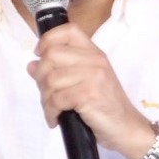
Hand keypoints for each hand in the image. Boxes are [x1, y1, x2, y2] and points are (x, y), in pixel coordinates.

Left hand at [27, 23, 152, 158]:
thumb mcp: (86, 83)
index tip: (40, 54)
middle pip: (52, 55)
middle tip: (46, 92)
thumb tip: (32, 65)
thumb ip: (60, 71)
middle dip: (40, 76)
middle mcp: (95, 61)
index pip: (69, 30)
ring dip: (45, 98)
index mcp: (95, 54)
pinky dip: (51, 112)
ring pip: (51, 79)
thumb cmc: (106, 107)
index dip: (48, 39)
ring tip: (52, 109)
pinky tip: (56, 119)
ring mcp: (93, 76)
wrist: (126, 128)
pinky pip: (56, 99)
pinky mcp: (89, 95)